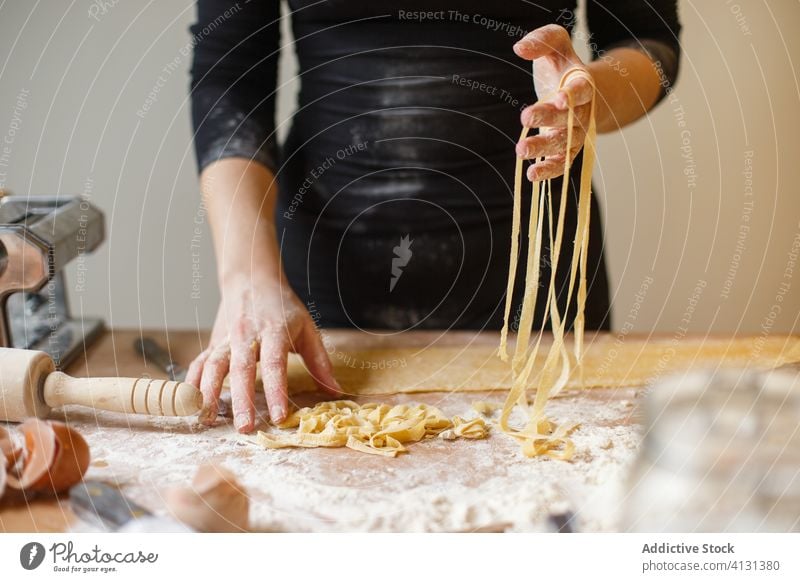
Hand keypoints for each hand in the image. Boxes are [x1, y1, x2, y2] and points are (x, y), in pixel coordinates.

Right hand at [186, 276, 339, 432]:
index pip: (275, 365)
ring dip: (210, 393)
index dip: (276, 391)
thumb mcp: (307, 328)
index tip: (279, 415)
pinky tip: (190, 402)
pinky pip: (200, 362)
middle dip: (242, 400)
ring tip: (208, 419)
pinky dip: (193, 382)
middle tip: (244, 427)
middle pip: (241, 369)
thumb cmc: (283, 307)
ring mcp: (227, 338)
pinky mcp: (214, 342)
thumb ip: (320, 361)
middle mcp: (247, 335)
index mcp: (274, 331)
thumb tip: (335, 391)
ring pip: (214, 366)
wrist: (252, 278)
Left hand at [513, 24, 594, 181]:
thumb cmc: (561, 66)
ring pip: (564, 144)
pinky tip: (532, 175)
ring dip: (543, 148)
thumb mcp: (554, 43)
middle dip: (547, 119)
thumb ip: (541, 40)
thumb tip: (520, 48)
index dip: (572, 95)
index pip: (581, 90)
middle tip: (525, 117)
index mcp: (582, 83)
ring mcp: (576, 133)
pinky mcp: (567, 150)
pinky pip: (562, 163)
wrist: (573, 91)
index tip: (558, 98)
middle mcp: (583, 111)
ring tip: (521, 150)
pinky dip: (549, 171)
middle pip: (569, 119)